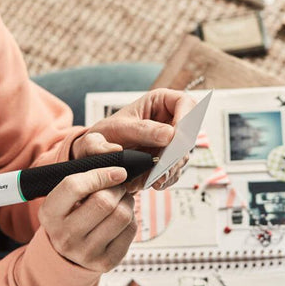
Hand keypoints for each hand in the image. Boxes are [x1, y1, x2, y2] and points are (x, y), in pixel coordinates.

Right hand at [38, 166, 136, 272]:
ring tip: (121, 201)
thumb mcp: (64, 195)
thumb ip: (84, 174)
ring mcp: (85, 252)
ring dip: (127, 202)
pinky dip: (131, 219)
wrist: (68, 252)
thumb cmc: (70, 214)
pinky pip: (130, 230)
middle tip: (118, 188)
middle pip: (103, 202)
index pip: (74, 186)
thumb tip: (118, 166)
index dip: (101, 174)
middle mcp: (64, 236)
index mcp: (49, 214)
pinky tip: (121, 218)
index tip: (117, 172)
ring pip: (121, 215)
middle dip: (117, 189)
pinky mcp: (105, 262)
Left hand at [73, 89, 196, 190]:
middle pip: (188, 134)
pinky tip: (153, 183)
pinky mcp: (169, 161)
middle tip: (165, 165)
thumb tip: (169, 135)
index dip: (186, 118)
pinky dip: (166, 179)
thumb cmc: (106, 134)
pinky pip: (175, 171)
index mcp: (160, 102)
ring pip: (183, 155)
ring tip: (154, 179)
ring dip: (171, 169)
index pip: (185, 103)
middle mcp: (170, 121)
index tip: (175, 136)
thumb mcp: (118, 128)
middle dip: (178, 151)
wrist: (96, 155)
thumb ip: (141, 130)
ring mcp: (172, 143)